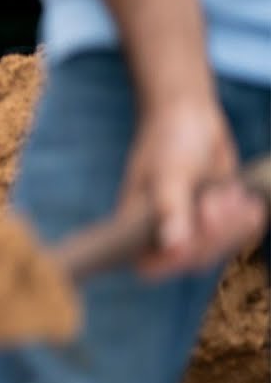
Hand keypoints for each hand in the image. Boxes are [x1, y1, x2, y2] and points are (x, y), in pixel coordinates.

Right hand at [122, 97, 266, 277]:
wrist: (190, 116)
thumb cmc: (168, 139)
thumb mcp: (169, 171)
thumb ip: (170, 208)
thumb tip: (172, 247)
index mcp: (135, 225)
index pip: (149, 265)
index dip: (171, 263)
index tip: (190, 244)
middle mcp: (160, 232)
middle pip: (192, 260)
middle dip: (212, 234)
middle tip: (217, 200)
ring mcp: (190, 228)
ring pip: (218, 250)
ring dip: (232, 225)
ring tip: (230, 192)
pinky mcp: (214, 222)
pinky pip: (237, 237)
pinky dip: (248, 221)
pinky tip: (248, 200)